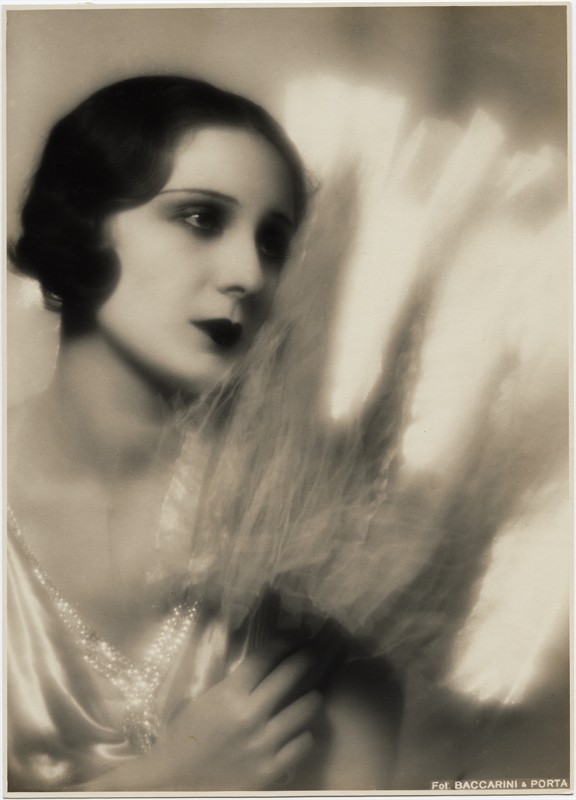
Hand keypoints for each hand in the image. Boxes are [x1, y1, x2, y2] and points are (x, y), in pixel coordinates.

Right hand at [153, 634, 333, 789]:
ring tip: (310, 694)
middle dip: (308, 656)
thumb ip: (235, 682)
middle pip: (292, 674)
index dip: (288, 639)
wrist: (174, 783)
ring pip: (306, 708)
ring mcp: (263, 744)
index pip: (268, 656)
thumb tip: (265, 661)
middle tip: (313, 652)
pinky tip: (297, 731)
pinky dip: (303, 734)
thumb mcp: (204, 699)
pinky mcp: (271, 770)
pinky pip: (304, 742)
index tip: (298, 634)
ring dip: (310, 697)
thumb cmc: (184, 737)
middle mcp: (250, 715)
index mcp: (229, 694)